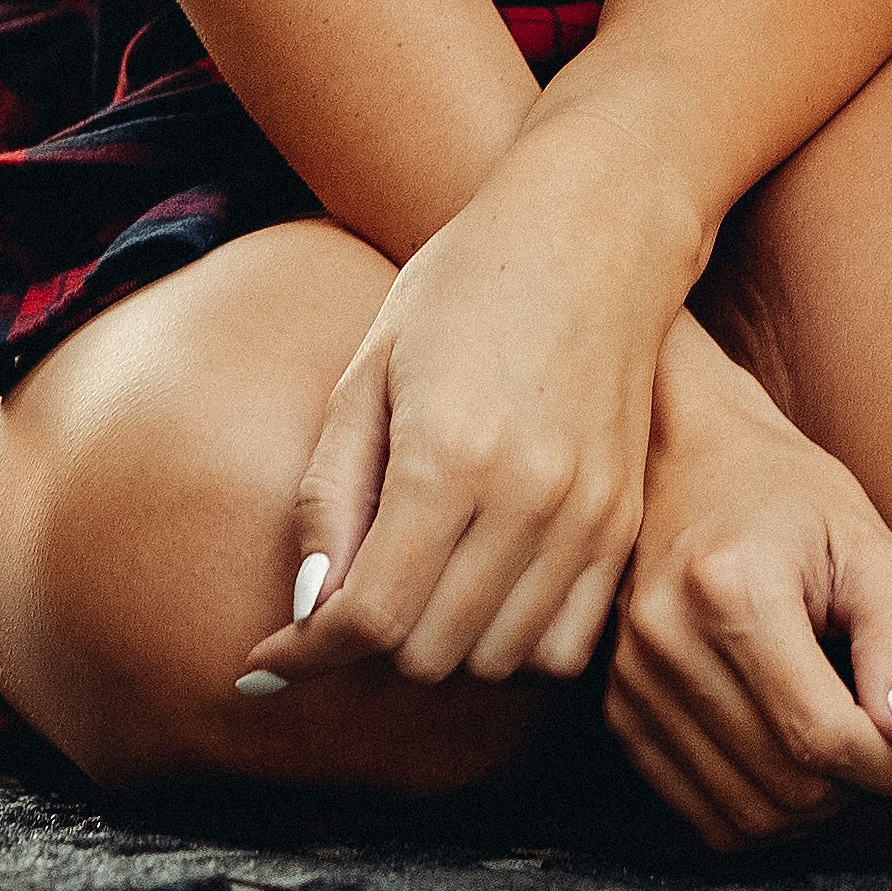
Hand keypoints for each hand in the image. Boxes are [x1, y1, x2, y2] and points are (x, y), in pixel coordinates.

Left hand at [231, 131, 700, 700]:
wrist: (593, 230)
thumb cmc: (463, 285)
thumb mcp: (368, 370)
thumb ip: (330, 496)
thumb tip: (306, 612)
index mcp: (448, 454)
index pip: (370, 616)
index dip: (306, 655)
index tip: (266, 660)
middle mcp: (526, 497)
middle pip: (428, 653)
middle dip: (370, 641)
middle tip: (351, 590)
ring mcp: (587, 514)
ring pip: (495, 660)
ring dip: (443, 643)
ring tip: (421, 579)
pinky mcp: (625, 520)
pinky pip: (564, 646)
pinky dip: (514, 640)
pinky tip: (484, 589)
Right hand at [607, 321, 891, 847]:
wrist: (680, 456)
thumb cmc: (786, 496)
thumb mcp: (867, 544)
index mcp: (730, 590)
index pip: (821, 736)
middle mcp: (666, 643)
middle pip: (785, 787)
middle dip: (863, 788)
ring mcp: (631, 684)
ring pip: (745, 818)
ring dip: (817, 807)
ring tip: (849, 747)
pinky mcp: (619, 712)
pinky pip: (703, 814)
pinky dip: (765, 811)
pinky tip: (796, 755)